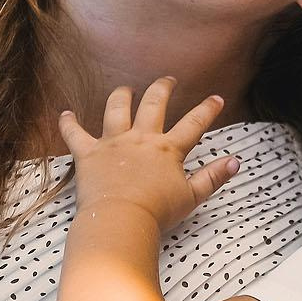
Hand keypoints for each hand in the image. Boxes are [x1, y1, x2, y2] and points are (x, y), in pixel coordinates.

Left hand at [58, 78, 238, 230]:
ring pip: (116, 109)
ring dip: (121, 96)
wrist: (121, 219)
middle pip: (153, 104)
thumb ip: (214, 177)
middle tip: (168, 81)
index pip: (194, 124)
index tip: (216, 98)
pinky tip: (65, 113)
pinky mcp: (88, 154)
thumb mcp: (192, 196)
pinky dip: (68, 123)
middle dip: (162, 89)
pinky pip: (75, 134)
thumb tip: (236, 161)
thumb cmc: (157, 212)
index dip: (207, 110)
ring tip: (125, 89)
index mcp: (167, 150)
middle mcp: (141, 139)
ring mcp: (113, 143)